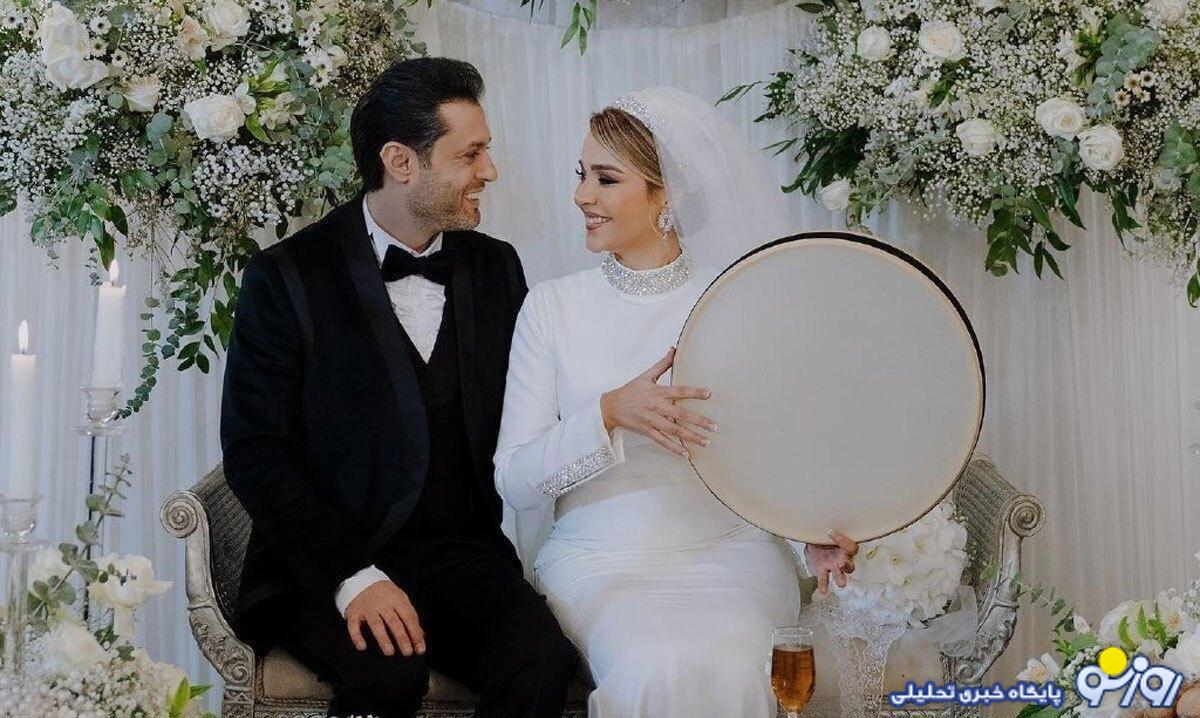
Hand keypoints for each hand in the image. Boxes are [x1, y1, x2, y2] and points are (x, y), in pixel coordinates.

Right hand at [345, 579, 425, 656]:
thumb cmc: (386, 593)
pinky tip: (362, 647)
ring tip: (390, 652)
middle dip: (402, 638)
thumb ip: (410, 616)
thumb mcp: (401, 599)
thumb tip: (420, 635)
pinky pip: (354, 626)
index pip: (409, 617)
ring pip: (376, 625)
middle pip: (394, 622)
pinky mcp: (354, 613)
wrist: (362, 579)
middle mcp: (383, 604)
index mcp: (397, 600)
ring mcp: (368, 608)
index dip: (415, 633)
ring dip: (383, 639)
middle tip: (408, 652)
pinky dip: (357, 637)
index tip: (420, 648)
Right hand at [600, 347, 716, 457]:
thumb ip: (662, 364)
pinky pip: (663, 441)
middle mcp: (656, 407)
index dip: (694, 392)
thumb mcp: (646, 376)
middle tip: (714, 426)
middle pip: (680, 415)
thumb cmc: (630, 390)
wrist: (611, 406)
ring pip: (674, 431)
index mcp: (658, 392)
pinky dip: (674, 448)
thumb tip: (674, 349)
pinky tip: (687, 454)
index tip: (709, 394)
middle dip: (699, 421)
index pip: (679, 391)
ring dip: (691, 437)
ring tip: (707, 441)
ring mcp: (652, 421)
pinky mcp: (647, 432)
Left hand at [805, 529, 858, 595]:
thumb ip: (828, 523)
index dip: (841, 539)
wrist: (815, 539)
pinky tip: (823, 592)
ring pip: (841, 574)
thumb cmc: (826, 532)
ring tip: (841, 583)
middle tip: (843, 564)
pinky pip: (825, 579)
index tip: (830, 531)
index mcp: (846, 546)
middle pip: (850, 564)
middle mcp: (843, 557)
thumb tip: (821, 509)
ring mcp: (834, 565)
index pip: (850, 545)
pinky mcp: (823, 570)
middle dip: (847, 566)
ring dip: (841, 578)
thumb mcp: (828, 526)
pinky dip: (824, 585)